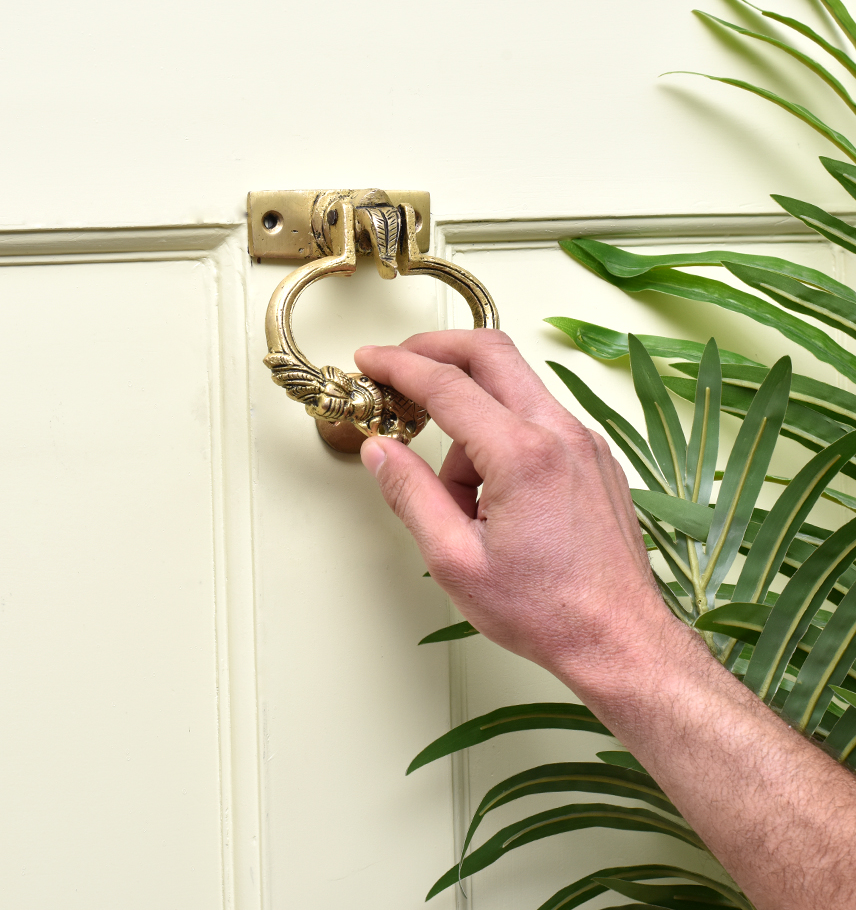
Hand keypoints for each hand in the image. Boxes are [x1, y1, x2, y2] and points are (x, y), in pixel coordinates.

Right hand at [355, 329, 685, 687]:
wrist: (618, 639)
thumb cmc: (547, 610)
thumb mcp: (455, 560)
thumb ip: (411, 495)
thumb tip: (381, 451)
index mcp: (523, 455)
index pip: (447, 385)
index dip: (398, 366)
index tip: (370, 360)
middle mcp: (561, 434)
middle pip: (491, 353)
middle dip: (436, 350)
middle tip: (399, 368)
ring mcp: (584, 442)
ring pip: (512, 391)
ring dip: (471, 418)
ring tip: (461, 499)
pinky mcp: (593, 457)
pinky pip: (536, 421)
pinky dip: (502, 437)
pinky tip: (494, 498)